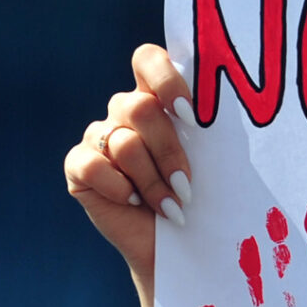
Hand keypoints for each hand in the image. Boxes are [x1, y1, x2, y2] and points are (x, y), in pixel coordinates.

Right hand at [63, 44, 192, 296]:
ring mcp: (98, 136)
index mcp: (157, 98)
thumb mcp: (210, 160)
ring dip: (152, 181)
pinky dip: (118, 188)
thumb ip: (208, 129)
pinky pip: (92, 165)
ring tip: (171, 206)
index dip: (166, 80)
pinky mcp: (78, 166)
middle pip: (139, 107)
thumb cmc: (201, 198)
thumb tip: (228, 107)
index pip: (148, 59)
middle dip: (169, 151)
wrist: (179, 247)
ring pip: (123, 142)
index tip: (191, 116)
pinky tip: (133, 202)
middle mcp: (124, 111)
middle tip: (187, 186)